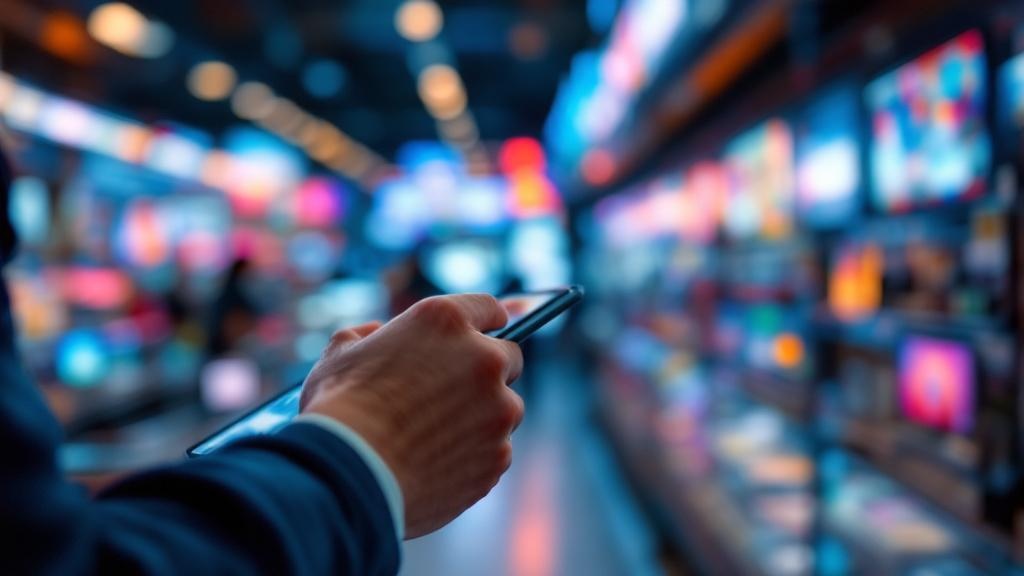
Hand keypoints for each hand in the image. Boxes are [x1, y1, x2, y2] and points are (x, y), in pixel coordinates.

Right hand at [300, 295, 524, 537]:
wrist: (349, 475)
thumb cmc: (339, 410)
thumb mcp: (342, 354)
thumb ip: (367, 336)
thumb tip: (374, 334)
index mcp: (445, 321)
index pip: (489, 309)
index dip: (488, 322)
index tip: (487, 334)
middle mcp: (483, 358)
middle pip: (508, 358)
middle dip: (487, 373)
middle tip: (453, 395)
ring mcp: (498, 408)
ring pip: (505, 409)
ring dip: (483, 417)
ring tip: (436, 437)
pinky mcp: (499, 453)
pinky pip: (496, 451)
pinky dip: (476, 456)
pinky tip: (439, 464)